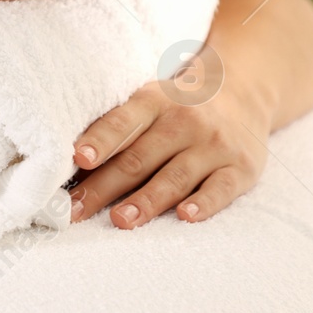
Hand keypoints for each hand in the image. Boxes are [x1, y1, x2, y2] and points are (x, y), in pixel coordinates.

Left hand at [67, 74, 271, 228]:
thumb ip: (117, 126)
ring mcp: (214, 145)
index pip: (122, 121)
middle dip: (105, 187)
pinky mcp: (240, 168)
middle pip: (139, 158)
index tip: (78, 159)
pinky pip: (220, 188)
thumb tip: (71, 163)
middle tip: (76, 210)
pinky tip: (185, 216)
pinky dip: (204, 204)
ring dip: (146, 201)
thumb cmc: (176, 106)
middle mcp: (184, 121)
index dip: (100, 140)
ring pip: (175, 176)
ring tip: (120, 220)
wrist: (241, 92)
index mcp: (154, 101)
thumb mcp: (148, 101)